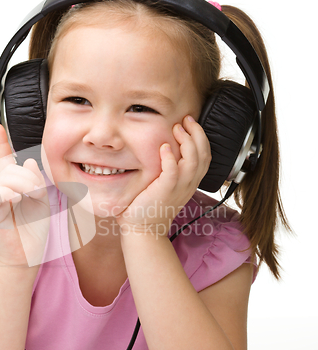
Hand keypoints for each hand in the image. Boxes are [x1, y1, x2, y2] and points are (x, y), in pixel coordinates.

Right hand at [0, 124, 50, 267]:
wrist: (27, 255)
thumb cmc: (34, 230)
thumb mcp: (42, 202)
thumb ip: (37, 181)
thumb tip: (30, 161)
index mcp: (13, 186)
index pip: (5, 160)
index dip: (1, 143)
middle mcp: (1, 190)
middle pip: (12, 169)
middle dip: (29, 177)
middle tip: (38, 193)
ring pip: (7, 178)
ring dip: (25, 185)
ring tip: (32, 198)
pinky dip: (11, 193)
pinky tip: (18, 200)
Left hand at [115, 115, 210, 236]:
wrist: (143, 230)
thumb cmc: (150, 207)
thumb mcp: (165, 186)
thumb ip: (169, 170)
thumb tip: (163, 148)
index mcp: (190, 182)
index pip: (205, 156)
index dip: (201, 137)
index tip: (190, 123)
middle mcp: (188, 184)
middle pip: (203, 154)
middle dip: (197, 133)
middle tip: (186, 120)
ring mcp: (178, 188)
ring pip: (193, 161)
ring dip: (186, 142)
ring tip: (177, 129)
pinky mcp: (165, 191)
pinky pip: (173, 172)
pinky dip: (170, 158)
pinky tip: (164, 147)